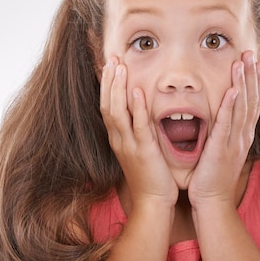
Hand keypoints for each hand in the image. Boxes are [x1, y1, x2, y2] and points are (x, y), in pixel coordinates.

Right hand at [100, 58, 178, 207]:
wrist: (152, 202)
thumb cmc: (150, 176)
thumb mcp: (140, 150)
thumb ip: (138, 131)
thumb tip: (142, 112)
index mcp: (118, 138)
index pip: (107, 106)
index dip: (107, 85)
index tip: (110, 65)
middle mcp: (119, 139)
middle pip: (107, 104)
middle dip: (109, 80)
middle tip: (112, 58)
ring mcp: (129, 145)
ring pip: (117, 112)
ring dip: (118, 88)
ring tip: (120, 67)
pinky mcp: (143, 151)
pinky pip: (137, 126)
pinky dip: (136, 108)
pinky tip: (137, 92)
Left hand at [188, 50, 259, 206]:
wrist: (212, 201)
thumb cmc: (213, 176)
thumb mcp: (222, 149)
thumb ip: (224, 131)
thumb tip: (222, 115)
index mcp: (242, 134)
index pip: (252, 102)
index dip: (253, 80)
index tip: (252, 61)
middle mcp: (243, 135)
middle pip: (251, 99)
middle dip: (251, 74)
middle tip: (250, 52)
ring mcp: (235, 142)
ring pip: (242, 107)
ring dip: (243, 82)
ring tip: (242, 61)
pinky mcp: (222, 149)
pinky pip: (227, 124)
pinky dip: (231, 106)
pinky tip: (232, 90)